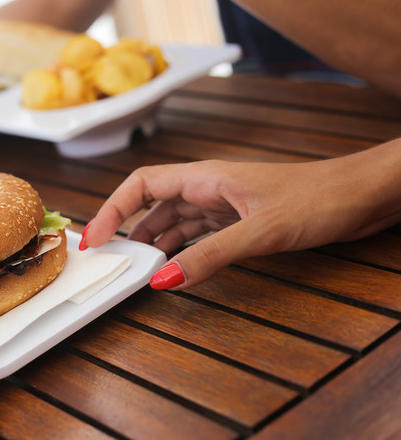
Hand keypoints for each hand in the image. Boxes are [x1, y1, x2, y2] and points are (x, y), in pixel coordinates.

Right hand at [80, 139, 400, 289]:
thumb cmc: (320, 198)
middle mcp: (208, 188)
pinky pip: (198, 235)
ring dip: (154, 245)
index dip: (112, 209)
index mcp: (204, 178)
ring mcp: (224, 205)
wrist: (365, 194)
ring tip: (137, 271)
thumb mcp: (261, 231)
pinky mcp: (240, 220)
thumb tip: (162, 281)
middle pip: (153, 207)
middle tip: (111, 263)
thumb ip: (210, 255)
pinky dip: (182, 251)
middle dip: (128, 232)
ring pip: (174, 223)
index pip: (141, 185)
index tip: (94, 238)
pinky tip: (175, 268)